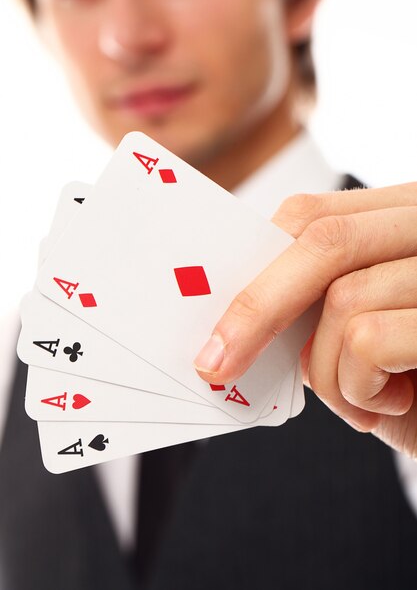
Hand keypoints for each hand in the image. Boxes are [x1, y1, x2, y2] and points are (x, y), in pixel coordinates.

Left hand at [194, 182, 416, 456]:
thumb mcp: (363, 331)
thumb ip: (317, 303)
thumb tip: (233, 314)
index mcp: (405, 216)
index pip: (314, 216)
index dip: (259, 262)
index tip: (215, 312)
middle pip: (321, 239)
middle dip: (255, 307)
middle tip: (214, 364)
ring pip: (343, 298)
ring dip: (328, 374)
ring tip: (363, 404)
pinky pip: (369, 341)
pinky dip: (359, 391)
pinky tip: (391, 408)